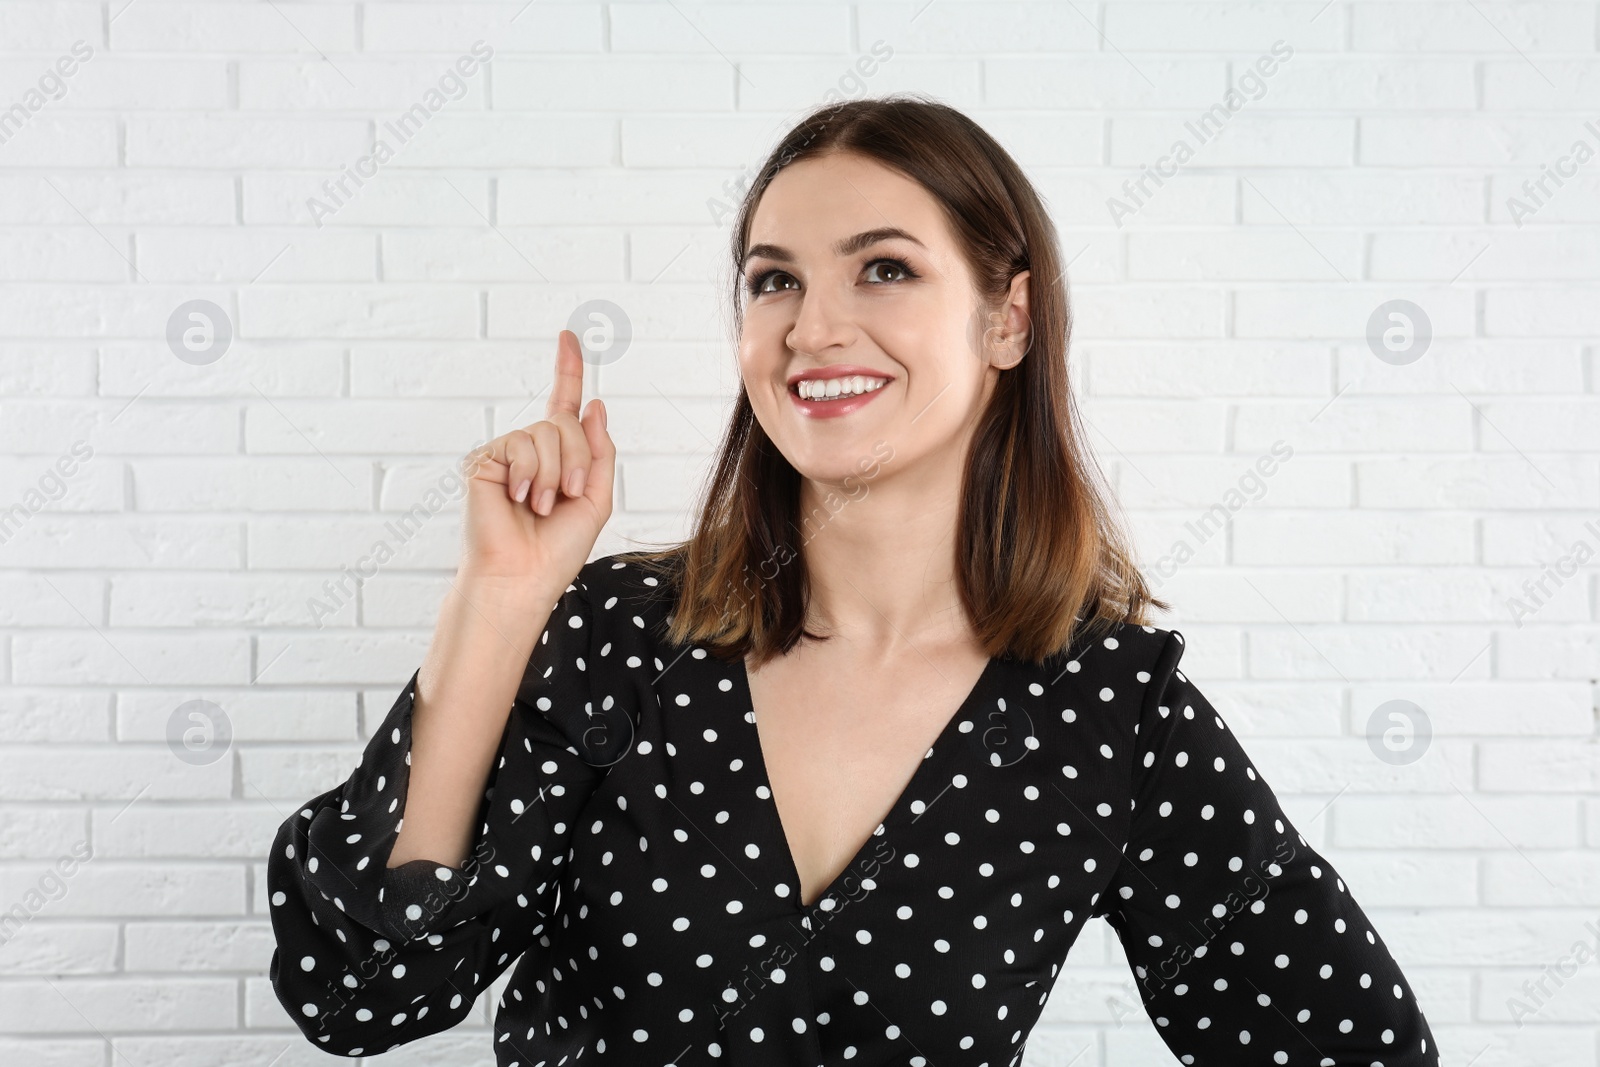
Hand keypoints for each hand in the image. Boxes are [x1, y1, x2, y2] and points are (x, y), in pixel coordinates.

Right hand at [458, 329, 614, 584]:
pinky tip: (519, 497)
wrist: (523, 576)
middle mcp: (532, 450)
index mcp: (559, 457)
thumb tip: (595, 404)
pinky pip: (519, 443)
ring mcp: (507, 453)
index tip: (568, 336)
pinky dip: (529, 473)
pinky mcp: (485, 460)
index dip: (567, 369)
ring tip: (541, 504)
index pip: (565, 405)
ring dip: (553, 471)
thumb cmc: (557, 548)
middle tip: (567, 495)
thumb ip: (599, 451)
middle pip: (567, 421)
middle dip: (577, 458)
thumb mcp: (596, 498)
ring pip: (546, 431)